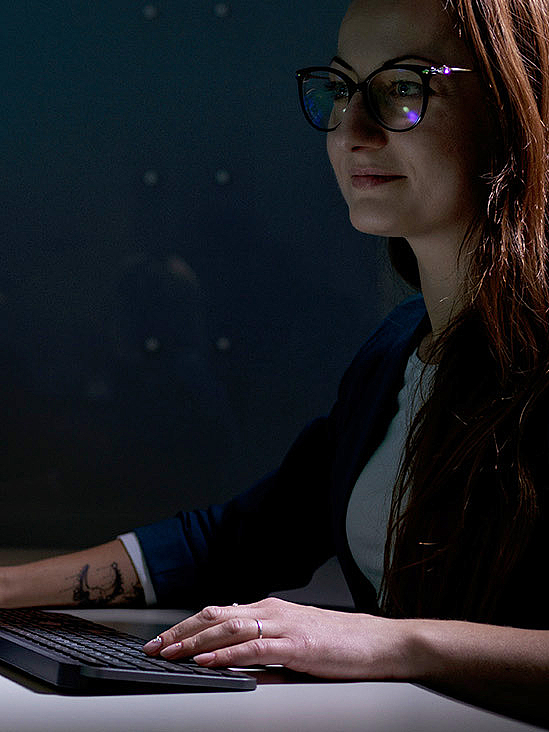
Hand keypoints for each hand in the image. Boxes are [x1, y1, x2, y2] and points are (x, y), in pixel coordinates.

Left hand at [142, 597, 415, 678]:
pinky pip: (254, 647)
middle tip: (153, 647)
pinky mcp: (297, 645)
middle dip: (180, 632)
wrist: (378, 643)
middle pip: (215, 615)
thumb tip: (231, 659)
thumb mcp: (294, 640)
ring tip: (169, 654)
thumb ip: (264, 645)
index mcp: (269, 609)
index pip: (218, 613)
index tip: (163, 640)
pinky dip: (227, 653)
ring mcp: (284, 625)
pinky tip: (208, 661)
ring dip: (194, 641)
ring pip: (228, 627)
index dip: (187, 626)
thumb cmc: (339, 643)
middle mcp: (272, 610)